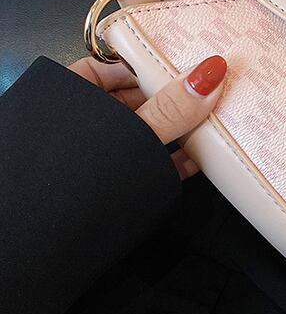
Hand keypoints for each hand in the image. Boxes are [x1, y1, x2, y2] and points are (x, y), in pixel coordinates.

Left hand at [69, 55, 227, 179]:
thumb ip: (170, 107)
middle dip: (173, 96)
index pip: (115, 67)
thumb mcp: (131, 134)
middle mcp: (83, 124)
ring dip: (178, 128)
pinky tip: (201, 158)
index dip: (151, 63)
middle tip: (210, 89)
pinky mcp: (115, 183)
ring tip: (214, 119)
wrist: (42, 251)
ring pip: (146, 132)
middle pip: (136, 100)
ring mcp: (100, 156)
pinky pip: (149, 163)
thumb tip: (212, 71)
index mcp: (71, 97)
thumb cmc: (71, 181)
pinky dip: (173, 159)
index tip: (187, 62)